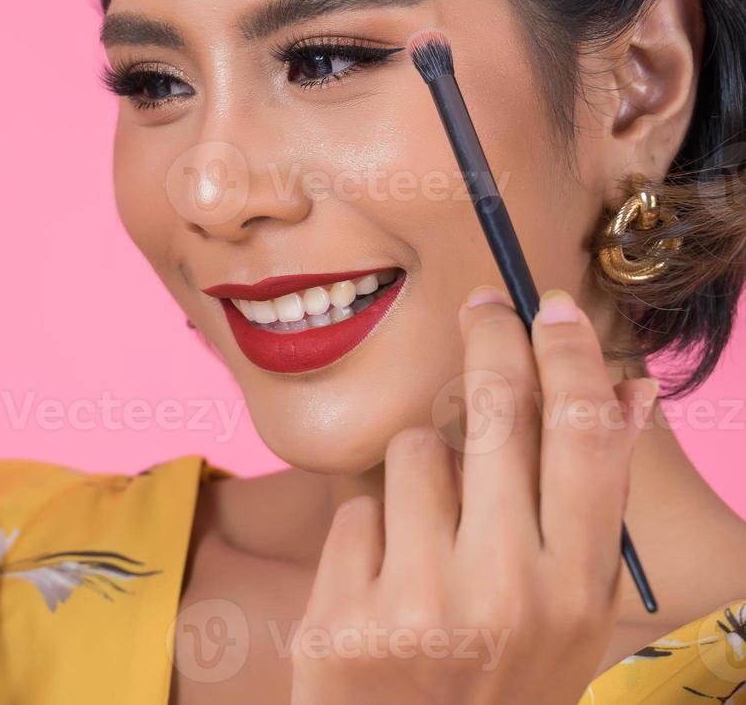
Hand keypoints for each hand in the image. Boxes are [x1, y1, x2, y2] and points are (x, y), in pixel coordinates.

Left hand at [287, 286, 657, 704]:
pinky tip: (380, 590)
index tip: (552, 307)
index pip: (585, 440)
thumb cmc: (497, 681)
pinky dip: (366, 538)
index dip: (571, 358)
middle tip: (482, 305)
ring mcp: (422, 605)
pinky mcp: (346, 618)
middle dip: (490, 341)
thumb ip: (590, 511)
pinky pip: (354, 513)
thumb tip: (626, 393)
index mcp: (578, 592)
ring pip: (414, 453)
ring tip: (428, 541)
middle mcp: (508, 593)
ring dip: (419, 474)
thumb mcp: (570, 616)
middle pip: (498, 414)